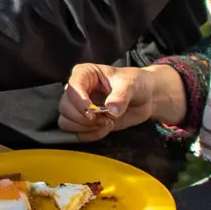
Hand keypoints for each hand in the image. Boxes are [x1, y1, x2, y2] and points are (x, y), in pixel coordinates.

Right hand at [57, 65, 183, 139]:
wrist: (144, 98)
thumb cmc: (135, 83)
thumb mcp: (130, 85)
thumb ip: (120, 96)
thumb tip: (110, 110)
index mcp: (84, 74)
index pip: (72, 87)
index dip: (79, 102)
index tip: (94, 112)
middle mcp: (77, 90)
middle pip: (65, 108)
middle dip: (85, 118)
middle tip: (106, 118)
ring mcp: (78, 107)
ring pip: (66, 122)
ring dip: (86, 128)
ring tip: (107, 123)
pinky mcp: (83, 121)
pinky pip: (75, 133)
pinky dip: (89, 135)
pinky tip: (105, 128)